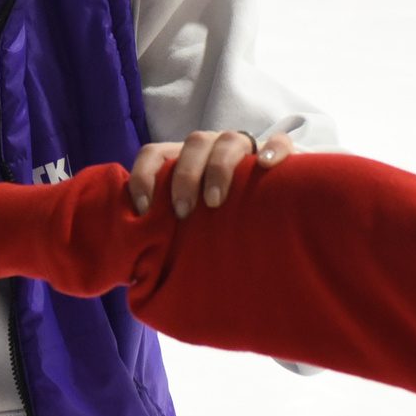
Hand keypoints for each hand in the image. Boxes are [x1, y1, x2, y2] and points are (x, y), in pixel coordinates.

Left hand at [126, 122, 299, 218]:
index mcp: (184, 160)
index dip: (143, 176)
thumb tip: (136, 275)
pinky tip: (264, 166)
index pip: (156, 154)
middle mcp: (212, 148)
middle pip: (194, 143)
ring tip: (214, 201)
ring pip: (229, 140)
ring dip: (218, 168)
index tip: (143, 208)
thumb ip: (165, 235)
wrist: (266, 211)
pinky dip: (272, 150)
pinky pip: (278, 142)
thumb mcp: (189, 224)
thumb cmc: (214, 220)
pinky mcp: (279, 155)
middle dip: (184, 176)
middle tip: (183, 212)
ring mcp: (246, 148)